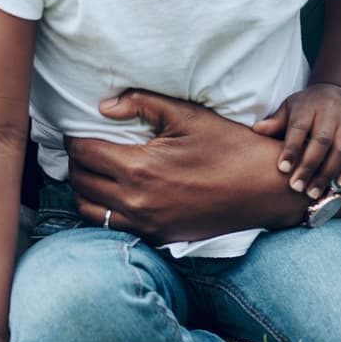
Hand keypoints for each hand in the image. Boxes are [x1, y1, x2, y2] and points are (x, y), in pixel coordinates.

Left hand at [64, 91, 302, 242]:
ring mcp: (147, 224)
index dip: (74, 138)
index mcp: (139, 168)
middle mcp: (136, 202)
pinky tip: (112, 194)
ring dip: (84, 189)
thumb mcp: (186, 115)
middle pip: (80, 182)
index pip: (83, 153)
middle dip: (76, 162)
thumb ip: (140, 104)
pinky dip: (103, 211)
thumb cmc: (229, 145)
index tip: (75, 130)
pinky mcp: (159, 237)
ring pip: (88, 210)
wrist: (267, 188)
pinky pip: (113, 228)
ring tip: (94, 171)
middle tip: (84, 148)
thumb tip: (103, 106)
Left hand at [252, 83, 340, 199]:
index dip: (291, 149)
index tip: (283, 169)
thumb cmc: (306, 108)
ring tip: (314, 192)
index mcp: (308, 107)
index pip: (299, 128)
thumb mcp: (288, 109)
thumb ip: (275, 122)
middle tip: (297, 188)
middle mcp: (331, 113)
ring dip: (328, 173)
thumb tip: (256, 130)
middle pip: (321, 142)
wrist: (336, 94)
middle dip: (308, 167)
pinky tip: (339, 184)